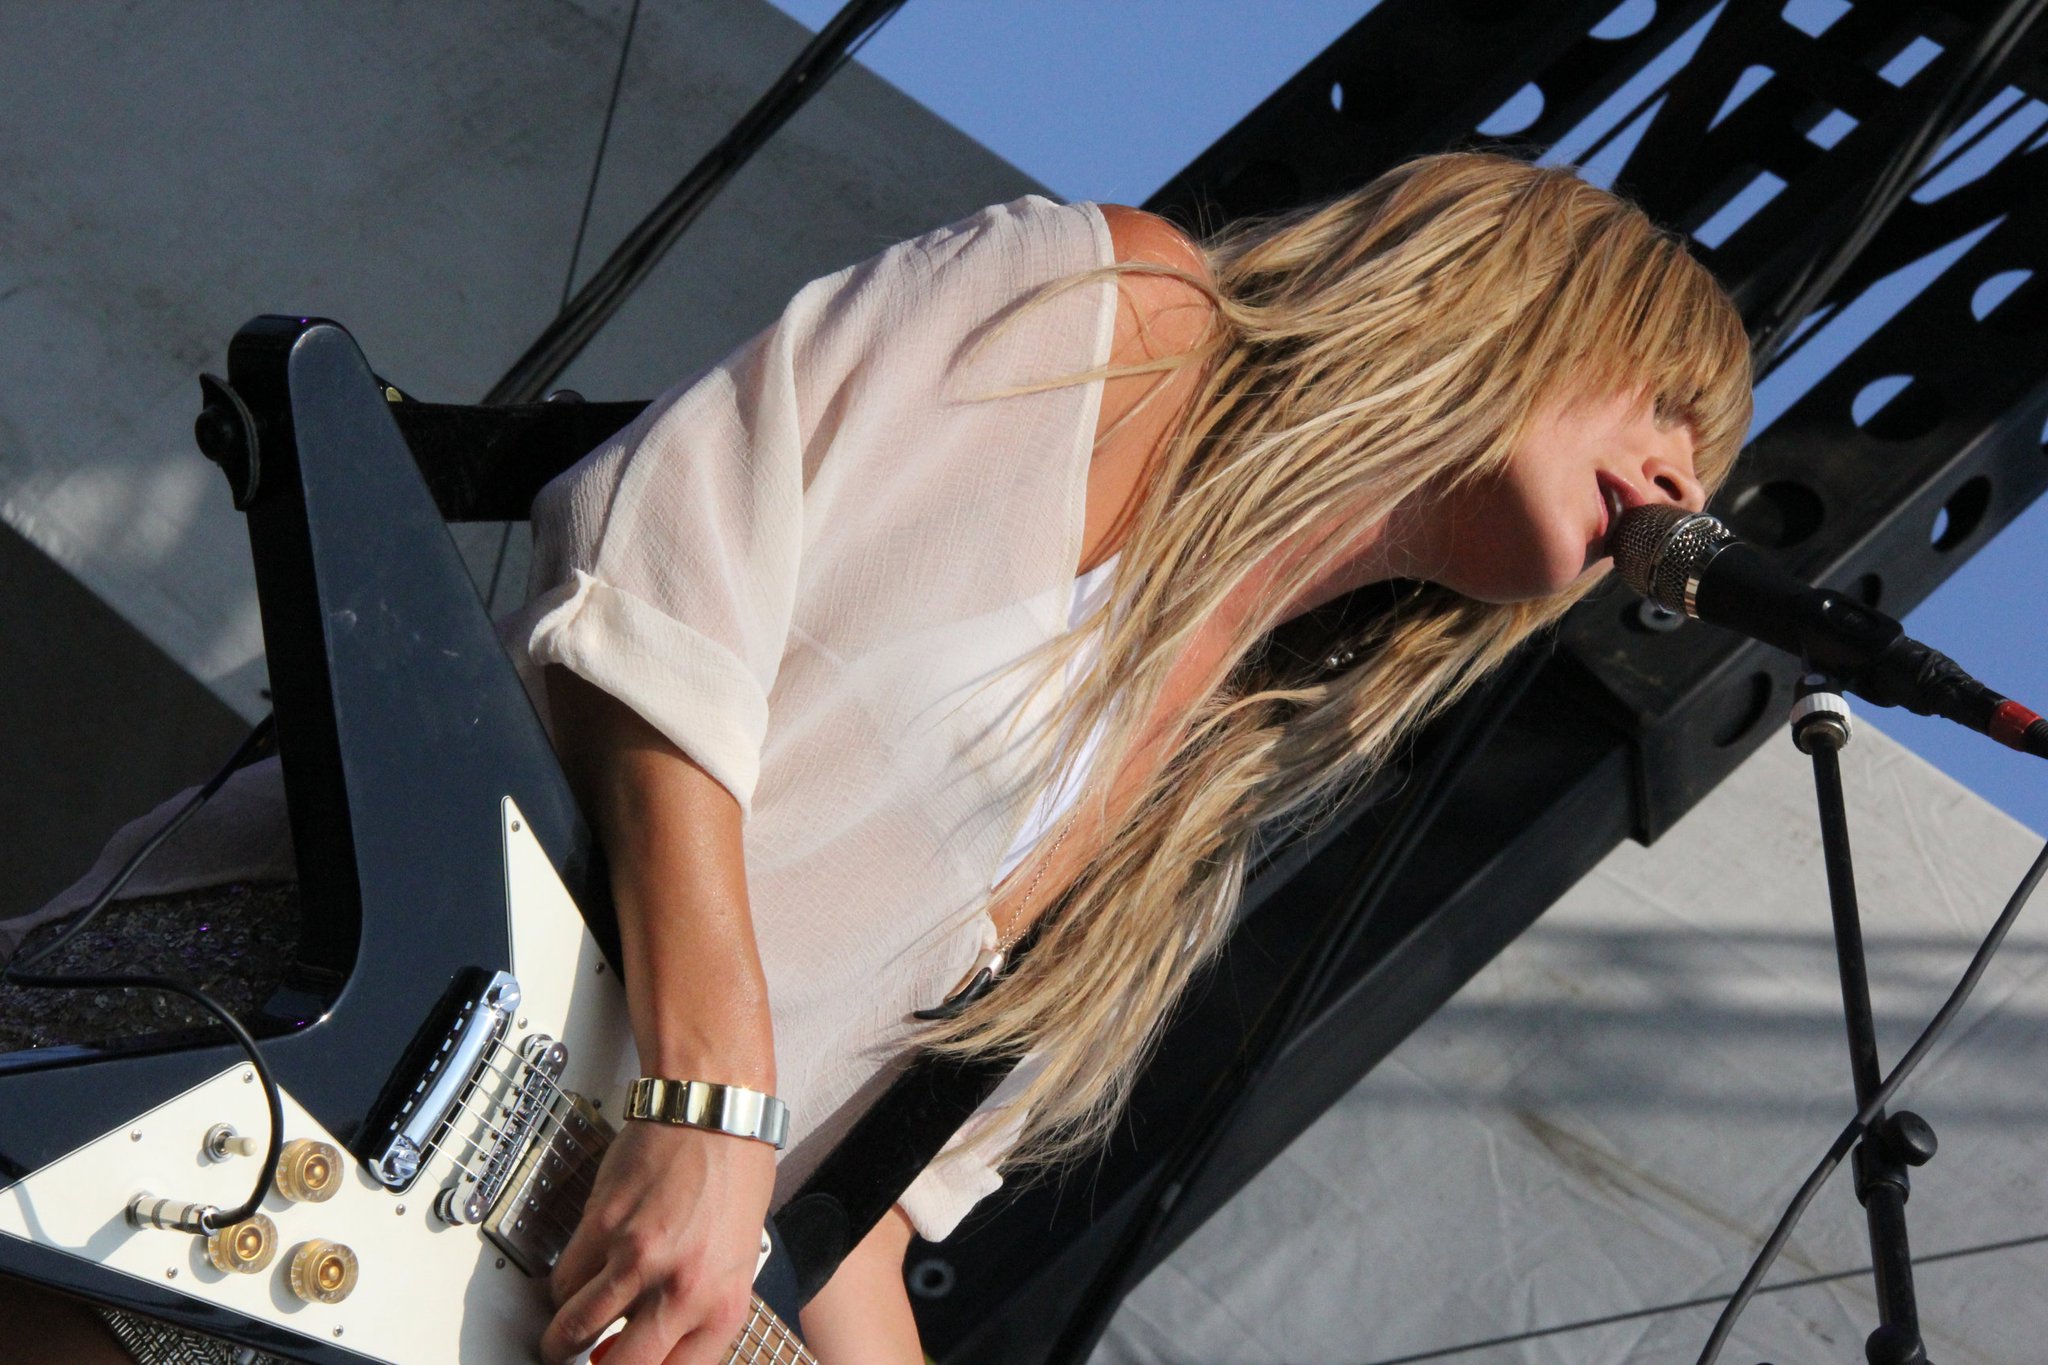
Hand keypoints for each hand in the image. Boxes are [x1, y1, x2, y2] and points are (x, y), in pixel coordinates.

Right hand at [542, 1118, 777, 1364]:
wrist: (717, 1111)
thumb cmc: (735, 1175)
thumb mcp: (736, 1259)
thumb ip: (698, 1308)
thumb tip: (658, 1346)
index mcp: (723, 1305)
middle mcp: (681, 1289)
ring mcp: (637, 1258)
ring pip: (575, 1328)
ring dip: (561, 1340)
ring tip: (562, 1339)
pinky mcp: (602, 1225)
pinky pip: (565, 1279)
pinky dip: (563, 1288)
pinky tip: (574, 1284)